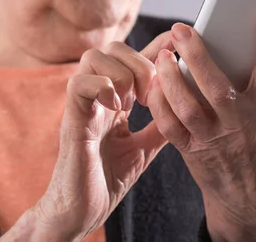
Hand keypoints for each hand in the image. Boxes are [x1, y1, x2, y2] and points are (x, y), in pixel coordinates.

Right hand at [0, 32, 172, 241]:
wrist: (83, 211)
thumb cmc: (108, 178)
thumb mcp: (144, 146)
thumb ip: (160, 124)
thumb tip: (183, 105)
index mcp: (114, 99)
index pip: (132, 58)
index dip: (155, 46)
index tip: (175, 44)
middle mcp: (97, 96)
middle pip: (113, 48)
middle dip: (139, 63)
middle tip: (151, 94)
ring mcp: (83, 105)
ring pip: (94, 57)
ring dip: (122, 74)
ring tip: (134, 102)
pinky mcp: (72, 120)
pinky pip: (78, 83)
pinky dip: (101, 87)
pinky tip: (117, 108)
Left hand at [147, 9, 255, 241]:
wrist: (251, 202)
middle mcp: (240, 125)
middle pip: (216, 86)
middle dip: (197, 54)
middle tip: (181, 30)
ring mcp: (215, 140)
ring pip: (188, 106)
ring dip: (171, 77)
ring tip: (163, 55)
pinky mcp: (193, 152)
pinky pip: (170, 126)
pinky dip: (160, 104)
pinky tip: (155, 85)